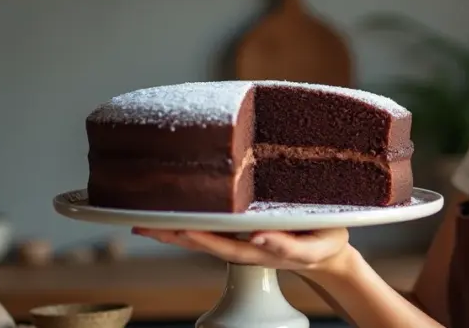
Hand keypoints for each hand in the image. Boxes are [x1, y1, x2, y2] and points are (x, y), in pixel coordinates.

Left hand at [131, 227, 353, 274]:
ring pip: (201, 238)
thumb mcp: (314, 246)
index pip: (225, 246)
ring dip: (171, 231)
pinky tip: (169, 215)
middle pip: (202, 243)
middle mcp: (244, 248)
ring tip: (142, 221)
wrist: (326, 253)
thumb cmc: (324, 243)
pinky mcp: (239, 234)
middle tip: (142, 224)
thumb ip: (287, 245)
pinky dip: (186, 223)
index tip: (180, 229)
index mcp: (260, 251)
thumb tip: (257, 236)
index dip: (202, 238)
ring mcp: (239, 242)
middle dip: (172, 235)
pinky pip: (209, 229)